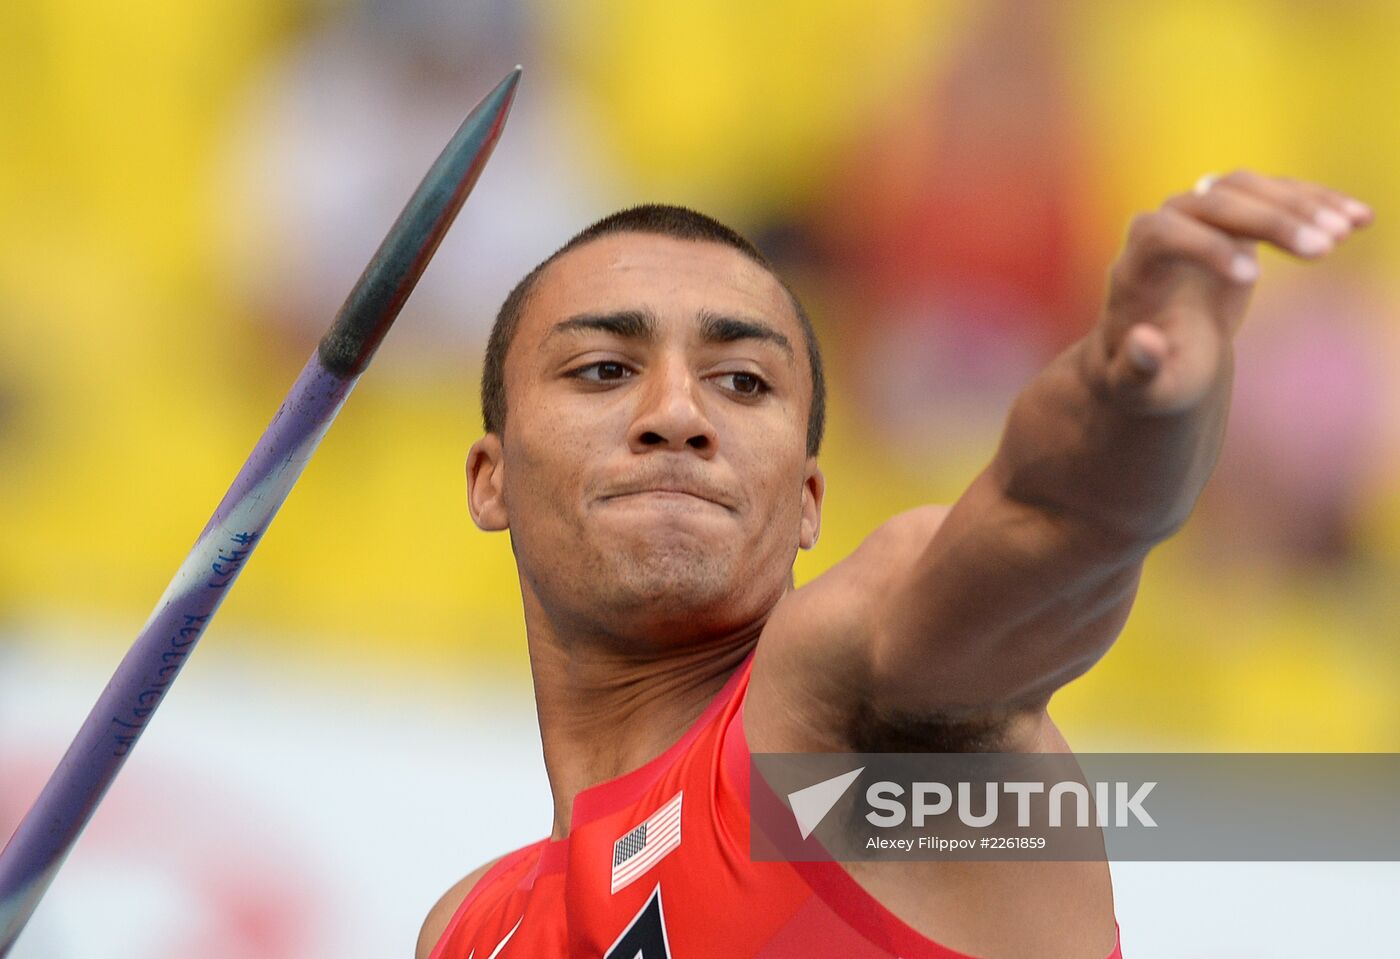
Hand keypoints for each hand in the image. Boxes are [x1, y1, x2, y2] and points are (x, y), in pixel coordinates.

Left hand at [1089, 170, 1372, 414]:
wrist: (1166, 356)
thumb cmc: (1153, 375)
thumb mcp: (1139, 387)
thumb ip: (1134, 373)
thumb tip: (1144, 344)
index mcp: (1136, 266)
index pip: (1162, 232)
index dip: (1204, 247)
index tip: (1251, 278)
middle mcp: (1164, 228)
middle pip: (1211, 201)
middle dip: (1266, 221)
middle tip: (1322, 250)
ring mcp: (1199, 217)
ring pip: (1247, 187)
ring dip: (1298, 204)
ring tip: (1344, 233)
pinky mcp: (1236, 218)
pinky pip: (1275, 195)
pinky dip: (1317, 203)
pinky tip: (1359, 219)